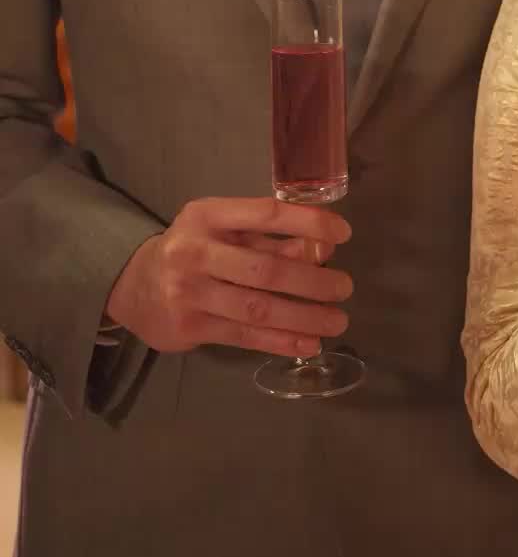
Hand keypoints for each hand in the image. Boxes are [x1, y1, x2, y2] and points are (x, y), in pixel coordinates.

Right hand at [105, 197, 352, 357]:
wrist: (132, 286)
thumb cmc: (193, 249)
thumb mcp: (223, 230)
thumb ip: (267, 237)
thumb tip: (323, 248)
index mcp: (207, 215)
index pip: (265, 214)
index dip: (308, 223)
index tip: (343, 234)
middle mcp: (195, 251)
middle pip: (265, 268)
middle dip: (312, 280)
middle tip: (344, 287)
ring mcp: (190, 292)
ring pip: (258, 308)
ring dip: (304, 316)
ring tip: (337, 320)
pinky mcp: (190, 327)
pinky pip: (245, 336)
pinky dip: (281, 341)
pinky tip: (309, 342)